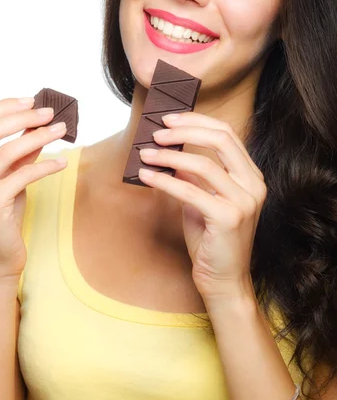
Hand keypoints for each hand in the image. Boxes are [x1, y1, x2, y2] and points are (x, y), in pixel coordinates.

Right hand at [0, 98, 67, 281]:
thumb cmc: (0, 218)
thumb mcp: (6, 179)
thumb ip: (17, 154)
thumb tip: (37, 124)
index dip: (4, 106)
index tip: (30, 100)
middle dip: (23, 116)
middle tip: (50, 112)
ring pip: (8, 151)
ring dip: (39, 136)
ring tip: (61, 130)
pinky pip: (22, 175)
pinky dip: (45, 166)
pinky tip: (62, 163)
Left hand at [138, 111, 266, 307]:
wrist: (223, 280)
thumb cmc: (211, 239)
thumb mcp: (202, 199)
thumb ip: (193, 175)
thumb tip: (170, 149)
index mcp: (251, 176)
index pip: (226, 134)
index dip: (196, 121)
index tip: (169, 119)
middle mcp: (254, 185)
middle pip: (220, 140)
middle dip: (185, 130)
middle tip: (157, 132)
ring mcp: (244, 202)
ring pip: (203, 164)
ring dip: (169, 156)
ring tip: (145, 153)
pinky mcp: (228, 219)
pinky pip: (190, 191)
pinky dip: (164, 180)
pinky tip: (146, 176)